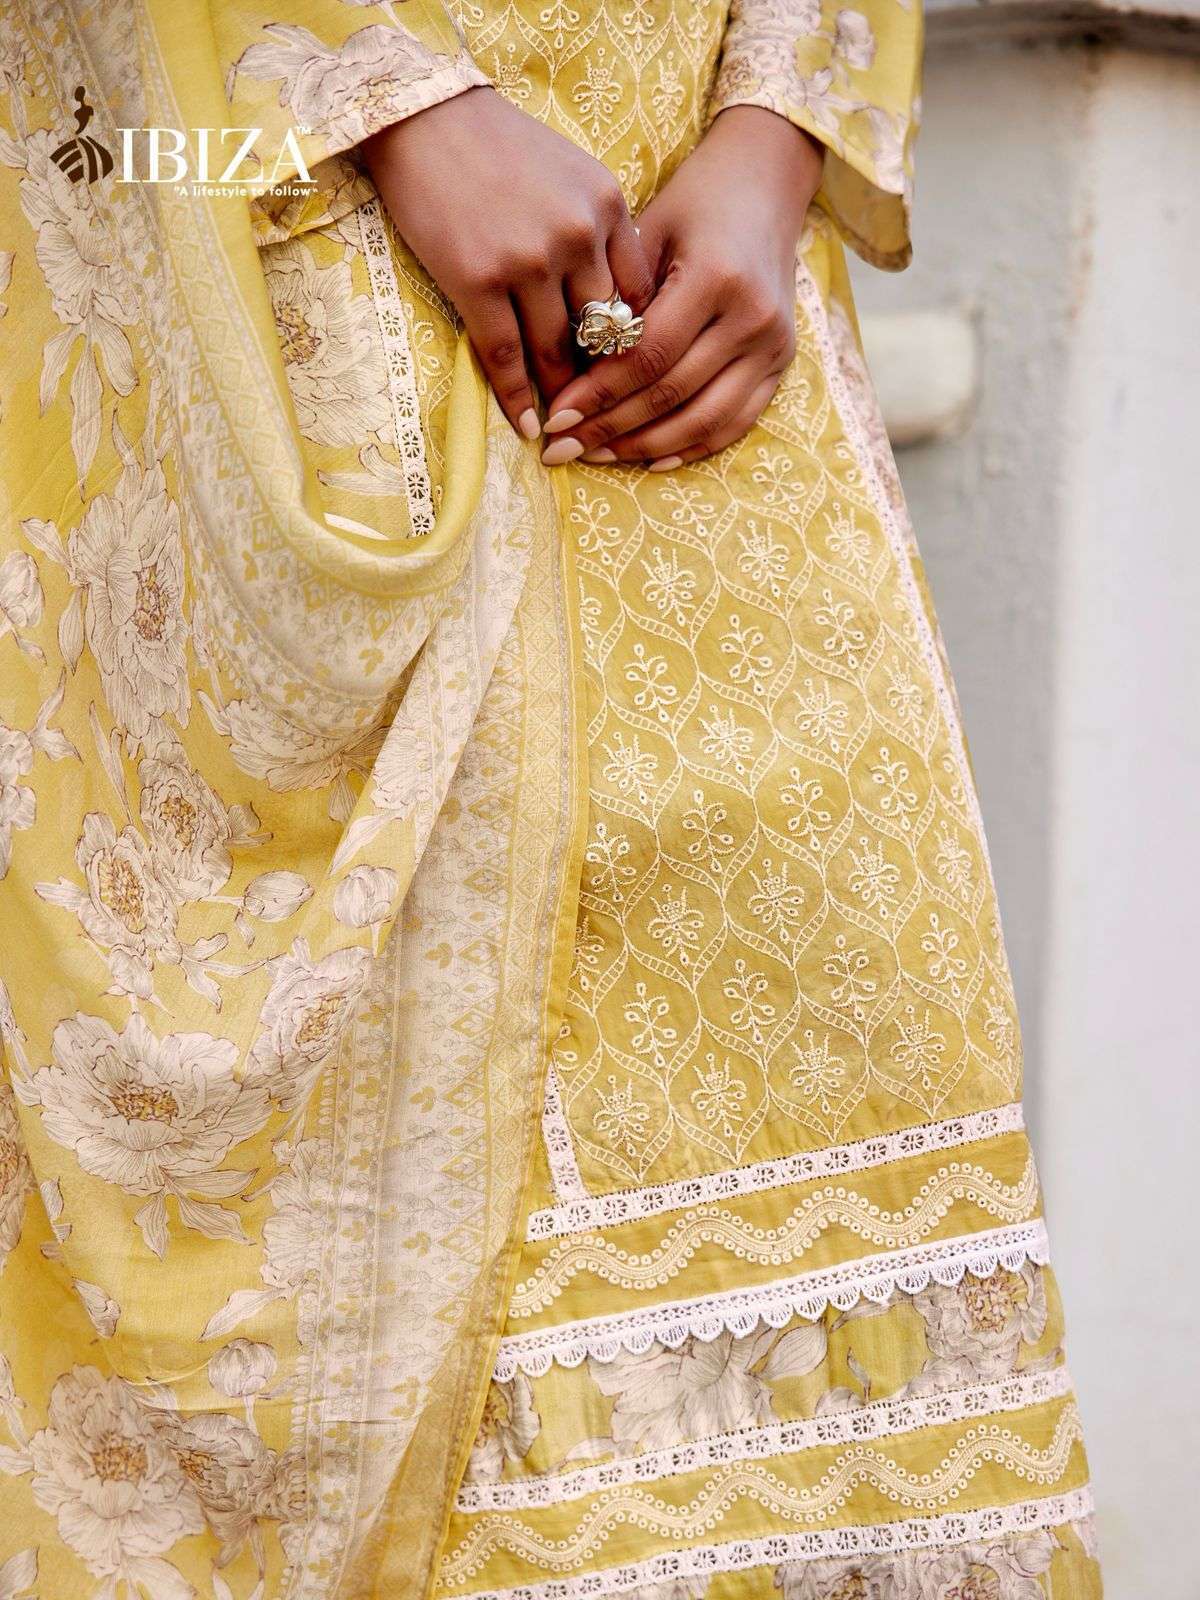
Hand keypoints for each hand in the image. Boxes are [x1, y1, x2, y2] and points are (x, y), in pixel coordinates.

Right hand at [362, 87, 654, 438]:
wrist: (425, 115)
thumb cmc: (500, 147)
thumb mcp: (573, 173)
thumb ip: (601, 232)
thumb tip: (616, 310)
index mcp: (608, 206)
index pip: (639, 298)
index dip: (635, 348)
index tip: (628, 380)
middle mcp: (577, 235)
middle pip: (604, 333)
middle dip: (604, 381)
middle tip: (603, 417)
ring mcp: (528, 259)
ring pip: (557, 352)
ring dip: (562, 397)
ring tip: (565, 428)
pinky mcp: (478, 279)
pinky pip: (505, 356)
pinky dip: (517, 398)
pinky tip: (526, 425)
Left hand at [539, 106, 823, 468]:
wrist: (765, 185)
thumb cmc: (693, 204)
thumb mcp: (647, 233)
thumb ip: (618, 301)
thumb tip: (571, 372)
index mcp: (716, 277)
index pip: (648, 356)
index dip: (599, 394)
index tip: (556, 417)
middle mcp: (752, 317)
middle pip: (671, 393)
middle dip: (610, 428)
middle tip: (561, 449)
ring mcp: (773, 345)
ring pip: (704, 419)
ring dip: (645, 446)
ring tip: (597, 456)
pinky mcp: (781, 363)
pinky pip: (735, 423)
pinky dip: (691, 447)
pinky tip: (650, 460)